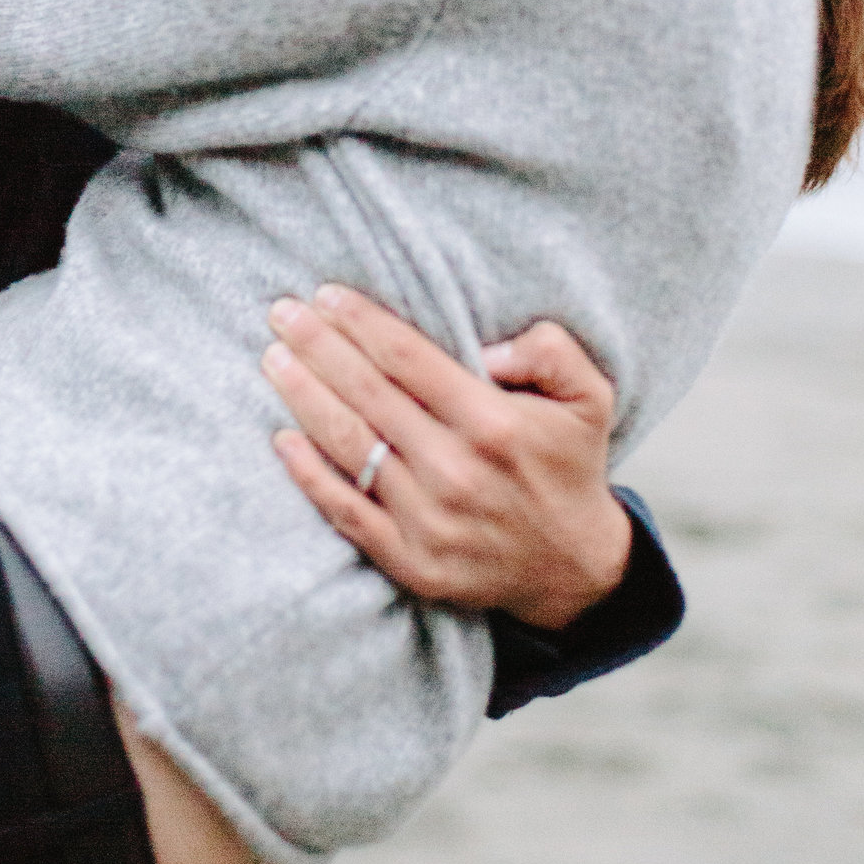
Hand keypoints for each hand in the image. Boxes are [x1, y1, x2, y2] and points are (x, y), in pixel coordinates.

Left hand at [261, 286, 632, 629]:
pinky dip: (308, 475)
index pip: (408, 358)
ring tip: (274, 359)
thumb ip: (551, 350)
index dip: (361, 322)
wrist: (573, 567)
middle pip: (367, 394)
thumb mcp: (589, 397)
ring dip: (304, 397)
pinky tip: (282, 439)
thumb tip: (486, 348)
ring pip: (350, 445)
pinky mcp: (410, 560)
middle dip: (317, 347)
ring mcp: (429, 520)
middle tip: (281, 312)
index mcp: (494, 424)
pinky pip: (346, 511)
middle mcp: (456, 471)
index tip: (325, 295)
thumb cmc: (570, 466)